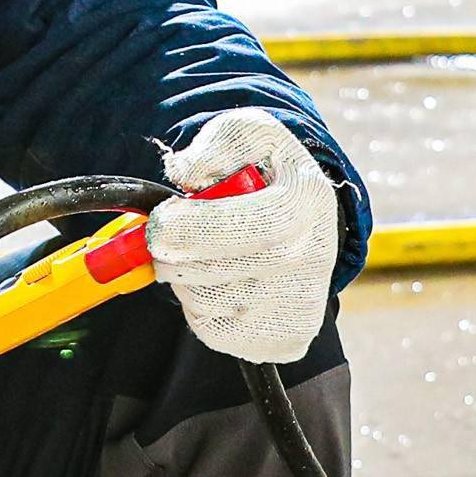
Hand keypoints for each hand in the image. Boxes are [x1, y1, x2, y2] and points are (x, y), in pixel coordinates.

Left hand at [147, 110, 341, 361]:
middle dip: (175, 256)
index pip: (258, 227)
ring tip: (198, 253)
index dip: (199, 228)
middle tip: (162, 237)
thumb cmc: (268, 174)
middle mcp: (314, 257)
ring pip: (210, 305)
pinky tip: (215, 280)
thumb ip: (219, 143)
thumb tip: (185, 173)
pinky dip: (197, 308)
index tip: (160, 222)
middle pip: (225, 273)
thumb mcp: (251, 137)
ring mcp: (301, 304)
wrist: (304, 220)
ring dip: (183, 279)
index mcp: (309, 201)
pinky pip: (214, 332)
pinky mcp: (285, 339)